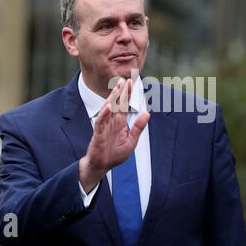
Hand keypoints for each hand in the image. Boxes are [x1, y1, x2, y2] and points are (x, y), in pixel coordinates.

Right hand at [79, 78, 149, 192]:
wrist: (102, 166)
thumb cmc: (115, 154)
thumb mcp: (131, 141)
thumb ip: (138, 127)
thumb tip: (147, 113)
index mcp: (120, 122)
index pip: (125, 105)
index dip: (128, 94)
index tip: (132, 82)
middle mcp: (112, 121)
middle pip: (117, 103)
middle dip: (121, 92)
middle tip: (125, 79)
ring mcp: (105, 126)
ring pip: (108, 109)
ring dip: (113, 98)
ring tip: (118, 88)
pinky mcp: (98, 134)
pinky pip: (101, 122)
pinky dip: (104, 114)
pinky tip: (109, 106)